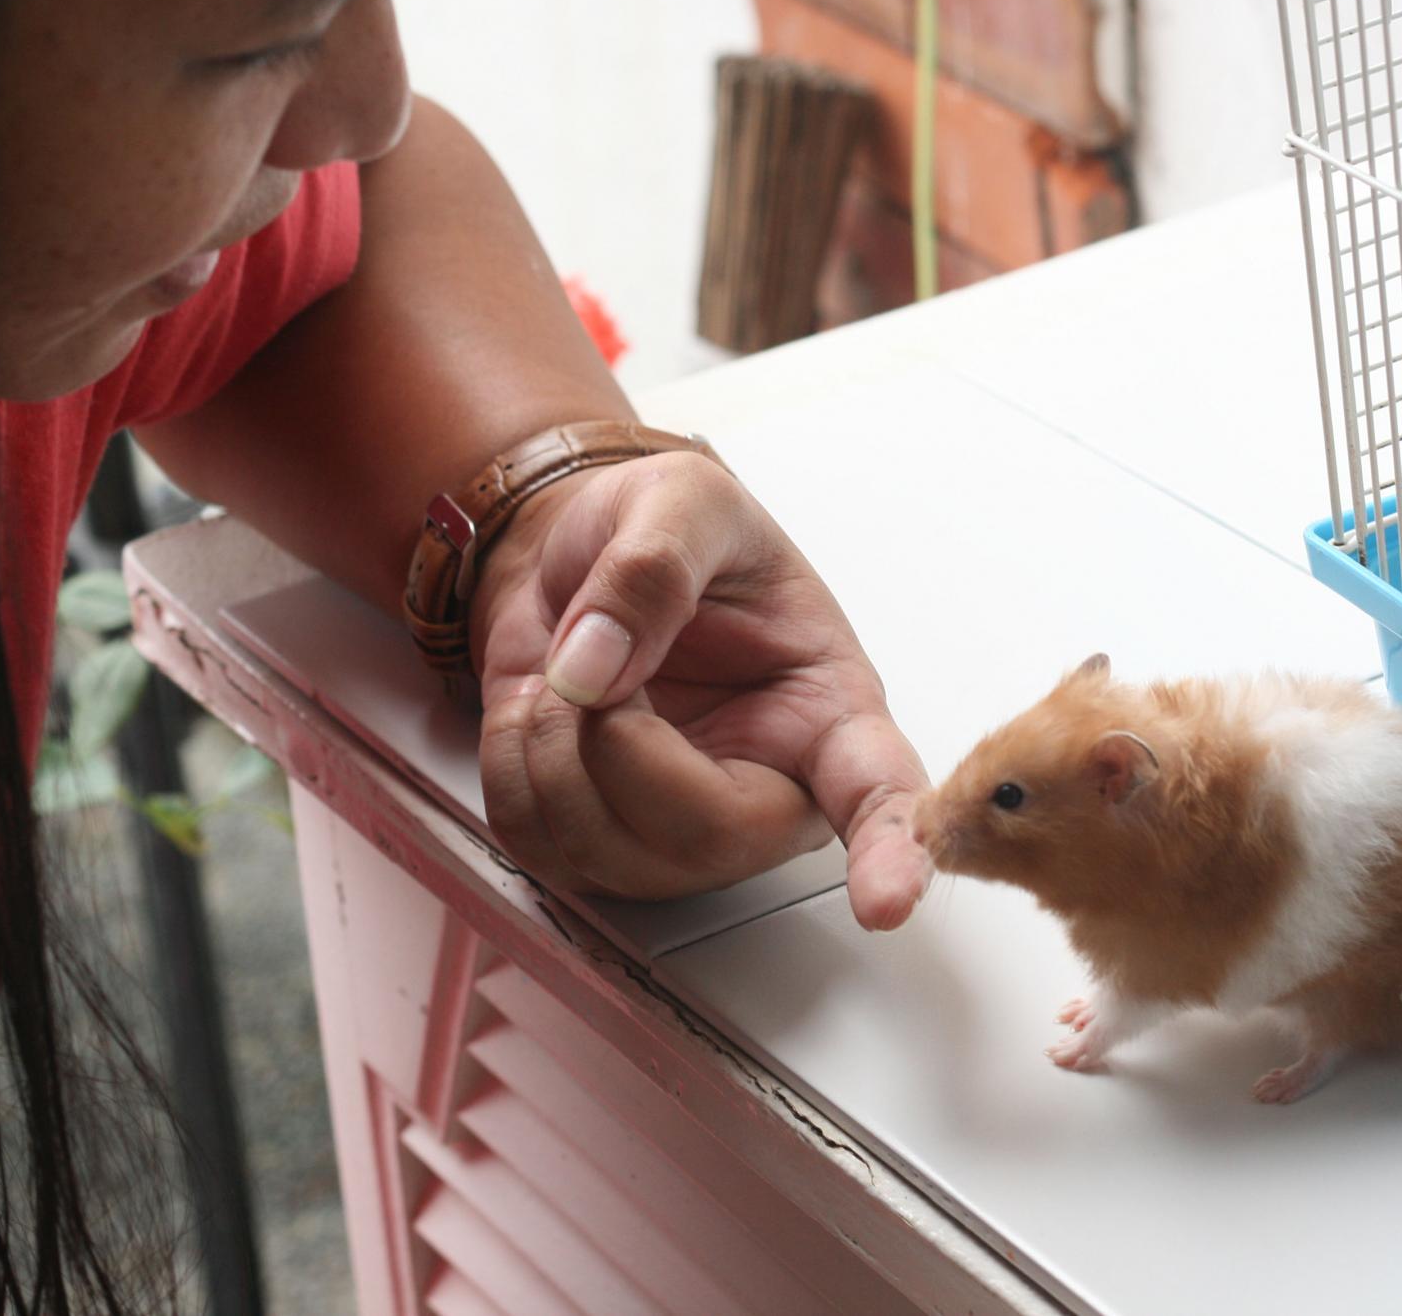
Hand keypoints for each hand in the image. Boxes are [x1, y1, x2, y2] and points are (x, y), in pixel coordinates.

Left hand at [471, 451, 931, 929]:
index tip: (887, 900)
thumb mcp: (679, 502)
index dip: (890, 852)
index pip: (878, 796)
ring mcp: (681, 836)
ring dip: (549, 746)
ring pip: (609, 853)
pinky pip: (536, 843)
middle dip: (619, 747)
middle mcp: (768, 790)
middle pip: (709, 834)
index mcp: (826, 710)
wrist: (574, 561)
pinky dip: (510, 763)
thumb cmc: (662, 536)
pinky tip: (542, 712)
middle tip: (593, 667)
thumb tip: (598, 666)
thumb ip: (653, 564)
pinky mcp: (599, 849)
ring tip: (571, 671)